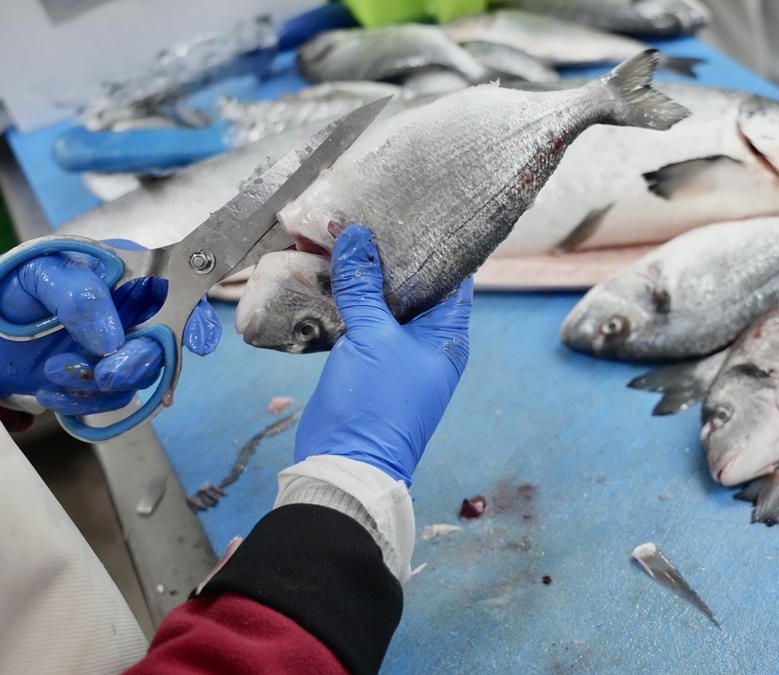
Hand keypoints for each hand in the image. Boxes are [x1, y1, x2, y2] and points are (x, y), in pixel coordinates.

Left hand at [0, 243, 221, 414]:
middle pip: (163, 344)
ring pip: (139, 378)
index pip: (180, 294)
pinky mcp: (100, 380)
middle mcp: (134, 315)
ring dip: (101, 384)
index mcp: (129, 276)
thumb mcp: (40, 273)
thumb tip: (112, 338)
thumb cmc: (14, 285)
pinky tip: (51, 391)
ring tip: (53, 372)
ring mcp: (119, 350)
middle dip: (139, 362)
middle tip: (107, 371)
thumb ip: (78, 294)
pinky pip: (111, 401)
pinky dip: (82, 402)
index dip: (197, 319)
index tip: (196, 343)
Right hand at [295, 225, 471, 485]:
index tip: (417, 210)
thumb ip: (363, 286)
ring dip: (363, 275)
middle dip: (391, 254)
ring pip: (383, 302)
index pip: (453, 276)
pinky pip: (361, 320)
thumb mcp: (372, 338)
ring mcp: (397, 353)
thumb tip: (357, 235)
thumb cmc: (375, 405)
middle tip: (368, 214)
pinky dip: (346, 298)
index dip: (437, 243)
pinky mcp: (367, 362)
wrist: (345, 466)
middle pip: (415, 285)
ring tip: (342, 234)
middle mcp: (428, 342)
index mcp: (447, 336)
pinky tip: (325, 271)